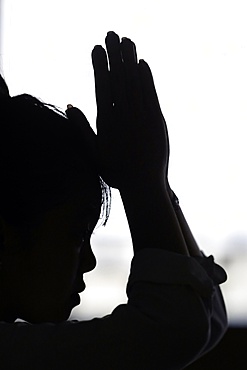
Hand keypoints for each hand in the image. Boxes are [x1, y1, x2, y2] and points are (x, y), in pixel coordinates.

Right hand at [92, 32, 169, 188]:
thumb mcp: (93, 152)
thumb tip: (70, 105)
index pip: (102, 86)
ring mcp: (142, 116)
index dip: (99, 65)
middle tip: (111, 34)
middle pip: (118, 79)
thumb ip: (81, 128)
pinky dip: (147, 77)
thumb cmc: (116, 171)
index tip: (97, 48)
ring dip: (130, 60)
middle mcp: (124, 115)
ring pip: (135, 82)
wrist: (144, 185)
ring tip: (126, 41)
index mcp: (107, 121)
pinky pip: (151, 94)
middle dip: (114, 55)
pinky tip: (143, 63)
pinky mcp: (157, 120)